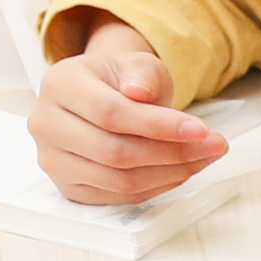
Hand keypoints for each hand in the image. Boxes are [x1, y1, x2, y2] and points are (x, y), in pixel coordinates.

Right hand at [31, 22, 226, 204]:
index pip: (109, 113)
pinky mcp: (68, 188)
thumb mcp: (137, 63)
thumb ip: (141, 72)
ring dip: (170, 173)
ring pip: (118, 180)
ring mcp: (53, 161)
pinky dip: (157, 186)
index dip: (157, 125)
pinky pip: (119, 197)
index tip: (200, 129)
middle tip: (214, 145)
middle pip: (114, 152)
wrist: (104, 96)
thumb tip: (138, 92)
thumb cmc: (121, 79)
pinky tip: (182, 170)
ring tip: (204, 157)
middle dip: (172, 153)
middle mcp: (46, 124)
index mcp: (59, 84)